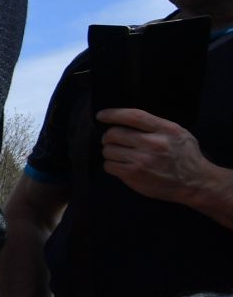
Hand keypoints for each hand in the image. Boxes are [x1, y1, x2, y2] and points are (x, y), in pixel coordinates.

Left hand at [97, 108, 218, 204]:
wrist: (195, 182)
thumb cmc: (186, 157)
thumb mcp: (178, 133)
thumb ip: (157, 126)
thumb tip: (129, 120)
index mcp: (165, 129)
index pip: (133, 116)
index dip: (113, 114)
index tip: (101, 115)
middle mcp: (153, 143)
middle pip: (114, 133)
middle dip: (108, 137)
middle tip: (111, 141)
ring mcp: (142, 160)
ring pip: (108, 150)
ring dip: (109, 152)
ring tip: (118, 154)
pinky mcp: (134, 174)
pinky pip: (109, 166)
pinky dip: (110, 165)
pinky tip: (119, 165)